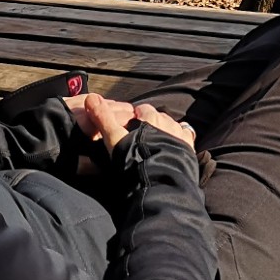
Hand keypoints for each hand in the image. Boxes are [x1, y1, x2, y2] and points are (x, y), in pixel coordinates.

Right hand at [63, 94, 194, 150]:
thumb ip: (103, 118)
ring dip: (164, 132)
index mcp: (149, 115)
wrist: (158, 181)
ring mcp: (179, 133)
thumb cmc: (134, 159)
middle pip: (156, 117)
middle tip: (139, 140)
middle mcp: (167, 120)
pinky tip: (172, 147)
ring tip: (154, 147)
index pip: (140, 109)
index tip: (128, 130)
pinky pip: (186, 136)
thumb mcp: (114, 138)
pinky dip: (179, 138)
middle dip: (149, 124)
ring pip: (170, 126)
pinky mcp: (189, 146)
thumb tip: (90, 97)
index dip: (133, 119)